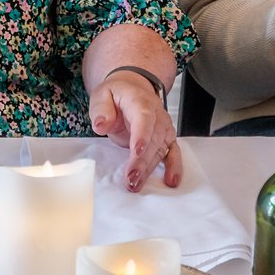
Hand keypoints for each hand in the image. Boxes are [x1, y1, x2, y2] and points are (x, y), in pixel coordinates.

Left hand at [89, 72, 181, 192]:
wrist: (132, 90)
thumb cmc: (117, 94)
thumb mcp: (102, 94)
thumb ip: (101, 109)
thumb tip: (101, 124)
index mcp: (140, 102)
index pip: (144, 118)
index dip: (142, 135)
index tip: (136, 151)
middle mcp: (157, 115)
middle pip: (153, 139)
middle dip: (142, 161)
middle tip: (131, 178)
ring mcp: (163, 127)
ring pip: (160, 150)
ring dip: (150, 169)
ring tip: (136, 184)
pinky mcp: (165, 138)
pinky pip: (172, 152)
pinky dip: (173, 167)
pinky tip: (171, 181)